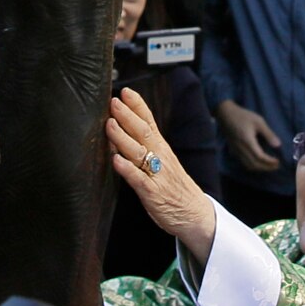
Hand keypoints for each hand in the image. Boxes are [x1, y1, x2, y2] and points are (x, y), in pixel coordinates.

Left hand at [107, 89, 217, 259]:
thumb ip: (144, 145)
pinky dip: (127, 169)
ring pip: (138, 152)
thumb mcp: (162, 160)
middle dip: (127, 116)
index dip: (137, 106)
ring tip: (110, 125)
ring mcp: (156, 175)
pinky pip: (138, 180)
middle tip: (114, 101)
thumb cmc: (173, 186)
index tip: (125, 91)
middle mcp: (160, 157)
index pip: (149, 122)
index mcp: (161, 148)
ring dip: (123, 138)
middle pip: (143, 132)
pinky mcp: (152, 193)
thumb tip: (121, 128)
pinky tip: (116, 161)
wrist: (194, 214)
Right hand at [214, 99, 280, 173]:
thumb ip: (268, 134)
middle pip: (254, 164)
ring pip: (248, 165)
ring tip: (269, 166)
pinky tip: (259, 163)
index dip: (269, 162)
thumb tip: (278, 145)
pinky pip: (244, 163)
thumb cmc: (243, 116)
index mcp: (248, 141)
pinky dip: (253, 166)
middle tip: (277, 166)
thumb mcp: (259, 121)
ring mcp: (236, 151)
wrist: (226, 115)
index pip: (260, 157)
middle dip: (266, 167)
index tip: (278, 162)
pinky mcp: (234, 151)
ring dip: (260, 168)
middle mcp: (241, 149)